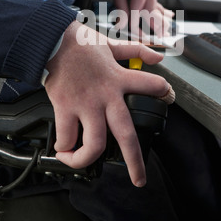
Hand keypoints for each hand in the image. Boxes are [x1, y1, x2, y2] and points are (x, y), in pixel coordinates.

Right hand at [44, 21, 170, 186]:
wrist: (52, 41)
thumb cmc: (81, 44)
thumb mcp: (113, 44)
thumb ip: (137, 51)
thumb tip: (159, 57)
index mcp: (119, 79)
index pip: (151, 85)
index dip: (163, 92)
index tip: (168, 99)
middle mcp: (106, 96)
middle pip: (126, 134)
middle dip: (135, 161)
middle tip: (139, 179)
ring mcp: (85, 105)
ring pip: (94, 144)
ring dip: (89, 160)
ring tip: (87, 163)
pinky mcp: (65, 107)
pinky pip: (67, 137)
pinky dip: (65, 148)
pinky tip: (64, 148)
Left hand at [98, 0, 173, 38]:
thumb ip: (121, 10)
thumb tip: (122, 25)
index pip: (138, 11)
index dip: (136, 24)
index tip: (135, 34)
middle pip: (152, 9)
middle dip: (155, 25)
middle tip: (160, 37)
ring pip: (155, 5)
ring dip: (161, 19)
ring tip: (166, 30)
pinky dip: (161, 8)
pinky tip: (169, 15)